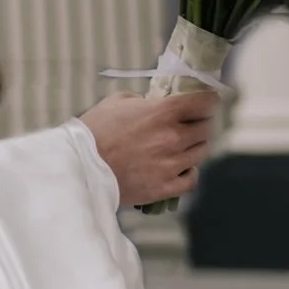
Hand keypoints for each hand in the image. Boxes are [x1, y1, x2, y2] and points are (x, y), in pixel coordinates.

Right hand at [80, 86, 215, 207]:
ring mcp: (171, 165)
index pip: (205, 103)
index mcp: (163, 113)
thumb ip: (145, 101)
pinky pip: (191, 178)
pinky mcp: (164, 187)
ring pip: (201, 153)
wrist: (80, 167)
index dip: (208, 101)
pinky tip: (178, 168)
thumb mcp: (118, 102)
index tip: (207, 102)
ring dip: (194, 147)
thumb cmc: (94, 131)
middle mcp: (172, 138)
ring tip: (180, 147)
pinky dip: (188, 172)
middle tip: (191, 124)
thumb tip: (158, 104)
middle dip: (200, 124)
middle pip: (206, 129)